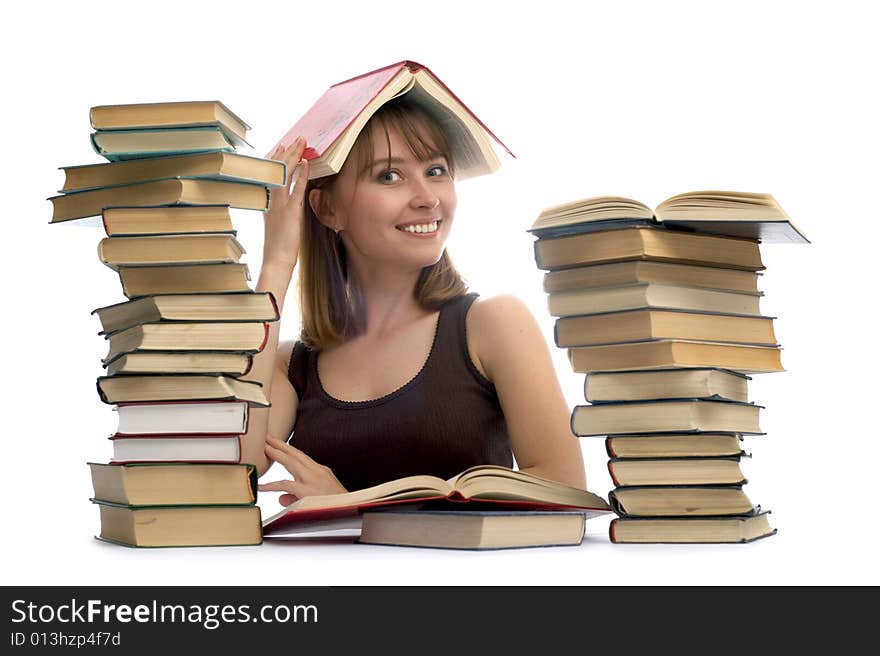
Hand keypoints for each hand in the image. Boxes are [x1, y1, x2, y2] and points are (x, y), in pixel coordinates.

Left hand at [258, 436, 347, 505]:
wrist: (350, 511)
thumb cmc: (336, 507)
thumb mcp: (317, 497)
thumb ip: (296, 496)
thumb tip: (280, 497)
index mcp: (320, 471)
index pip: (301, 457)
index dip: (288, 449)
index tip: (278, 443)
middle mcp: (316, 471)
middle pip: (295, 454)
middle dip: (280, 445)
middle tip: (267, 437)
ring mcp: (312, 479)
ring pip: (290, 462)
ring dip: (276, 454)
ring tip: (263, 448)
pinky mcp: (307, 491)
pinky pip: (285, 485)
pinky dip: (272, 485)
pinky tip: (261, 486)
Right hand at [262, 137, 309, 270]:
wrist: (276, 259)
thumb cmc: (278, 244)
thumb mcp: (275, 221)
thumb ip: (278, 207)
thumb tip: (287, 199)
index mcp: (265, 200)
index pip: (269, 172)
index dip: (275, 157)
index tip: (281, 145)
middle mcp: (270, 198)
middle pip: (277, 168)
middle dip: (287, 151)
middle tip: (296, 138)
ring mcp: (279, 203)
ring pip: (285, 173)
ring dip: (294, 156)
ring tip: (302, 142)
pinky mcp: (291, 211)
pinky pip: (296, 188)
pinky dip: (301, 174)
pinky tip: (306, 163)